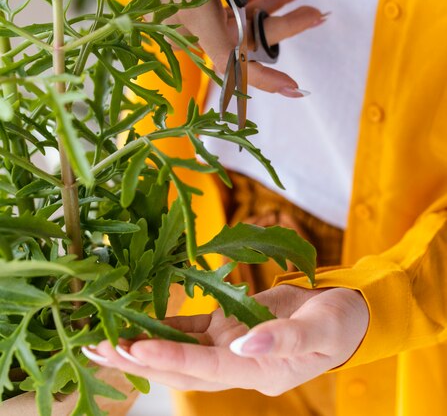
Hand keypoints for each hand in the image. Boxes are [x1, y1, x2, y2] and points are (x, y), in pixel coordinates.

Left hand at [88, 285, 368, 395]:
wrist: (347, 315)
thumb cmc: (340, 322)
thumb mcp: (322, 328)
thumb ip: (286, 336)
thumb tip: (245, 342)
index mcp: (258, 369)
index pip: (206, 368)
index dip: (170, 360)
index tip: (134, 350)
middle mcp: (236, 363)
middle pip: (181, 366)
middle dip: (138, 360)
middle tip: (95, 349)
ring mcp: (230, 345)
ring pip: (179, 349)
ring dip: (143, 344)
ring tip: (104, 339)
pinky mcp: (230, 325)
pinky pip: (192, 328)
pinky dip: (164, 325)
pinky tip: (139, 318)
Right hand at [146, 0, 326, 96]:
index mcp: (196, 18)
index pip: (231, 60)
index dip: (262, 78)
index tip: (292, 87)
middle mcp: (198, 29)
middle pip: (247, 41)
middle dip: (282, 26)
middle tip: (316, 12)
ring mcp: (200, 26)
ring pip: (244, 29)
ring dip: (270, 10)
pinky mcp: (203, 17)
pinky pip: (233, 20)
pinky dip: (254, 6)